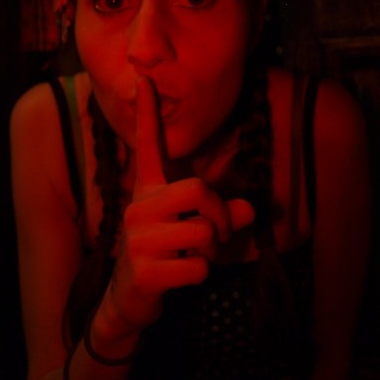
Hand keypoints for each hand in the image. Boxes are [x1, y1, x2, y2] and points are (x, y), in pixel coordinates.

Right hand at [104, 76, 254, 331]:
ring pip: (203, 231)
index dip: (146, 112)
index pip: (147, 145)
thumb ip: (221, 215)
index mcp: (147, 190)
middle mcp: (138, 207)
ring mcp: (137, 238)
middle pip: (198, 189)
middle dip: (219, 214)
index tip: (144, 78)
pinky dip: (201, 274)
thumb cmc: (165, 254)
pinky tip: (180, 277)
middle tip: (217, 234)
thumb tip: (250, 211)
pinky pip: (197, 266)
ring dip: (212, 251)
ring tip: (195, 257)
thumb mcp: (191, 229)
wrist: (129, 300)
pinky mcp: (142, 270)